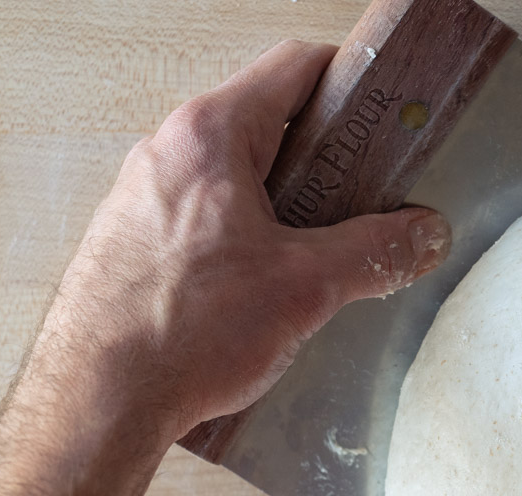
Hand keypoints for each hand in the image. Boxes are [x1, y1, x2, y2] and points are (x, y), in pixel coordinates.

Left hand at [42, 39, 449, 444]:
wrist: (98, 400)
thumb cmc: (178, 333)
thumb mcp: (306, 287)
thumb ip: (376, 252)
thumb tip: (423, 234)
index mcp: (209, 136)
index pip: (296, 68)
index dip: (352, 86)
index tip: (387, 120)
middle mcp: (170, 153)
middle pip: (271, 124)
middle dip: (328, 163)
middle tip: (366, 206)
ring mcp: (149, 197)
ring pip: (243, 177)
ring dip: (290, 209)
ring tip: (320, 260)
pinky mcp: (141, 241)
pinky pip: (213, 218)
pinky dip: (253, 240)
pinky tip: (271, 291)